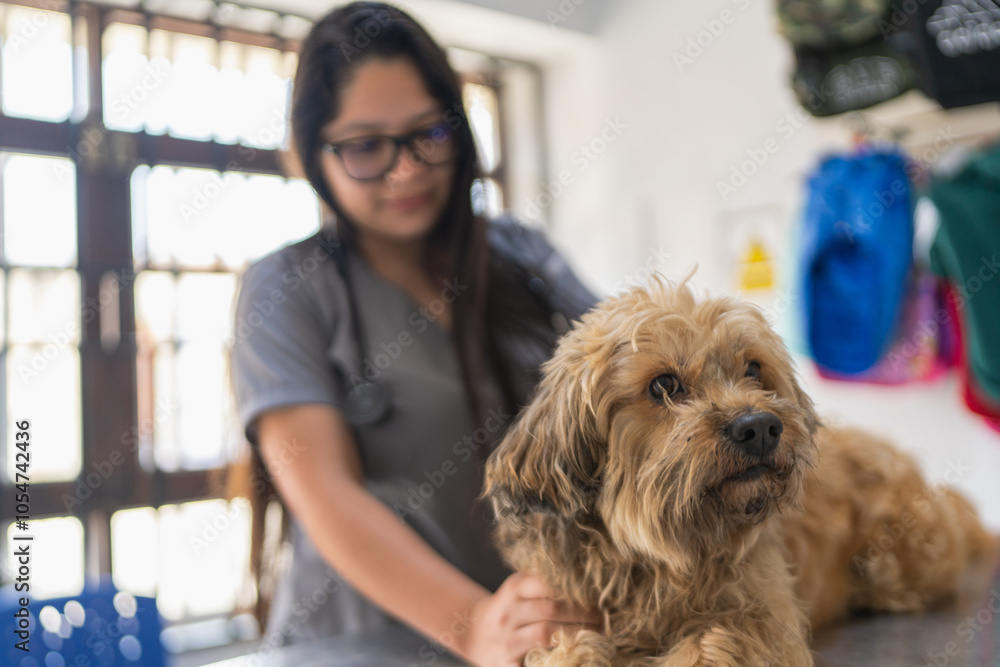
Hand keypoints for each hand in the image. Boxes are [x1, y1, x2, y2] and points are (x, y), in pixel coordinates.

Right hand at [457, 572, 602, 666]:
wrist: (471, 634)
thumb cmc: (508, 610)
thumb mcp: (518, 590)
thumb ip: (543, 586)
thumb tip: (587, 584)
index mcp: (513, 589)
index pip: (545, 582)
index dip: (573, 589)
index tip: (595, 594)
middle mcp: (508, 611)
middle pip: (550, 609)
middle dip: (582, 614)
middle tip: (603, 618)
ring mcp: (506, 639)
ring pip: (545, 634)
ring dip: (575, 635)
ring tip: (597, 637)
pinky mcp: (505, 663)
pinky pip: (533, 663)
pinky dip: (556, 660)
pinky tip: (574, 657)